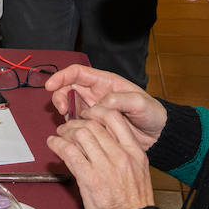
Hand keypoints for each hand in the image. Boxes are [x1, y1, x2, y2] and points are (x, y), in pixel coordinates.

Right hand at [46, 64, 166, 149]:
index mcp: (105, 82)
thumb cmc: (152, 114)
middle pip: (68, 88)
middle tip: (60, 109)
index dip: (62, 76)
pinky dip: (71, 126)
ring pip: (70, 106)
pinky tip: (75, 133)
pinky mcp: (94, 125)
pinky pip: (77, 123)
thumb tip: (100, 104)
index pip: (78, 73)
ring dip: (65, 112)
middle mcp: (96, 94)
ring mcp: (93, 109)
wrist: (157, 135)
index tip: (50, 85)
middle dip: (59, 95)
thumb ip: (121, 100)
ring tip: (70, 123)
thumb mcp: (141, 103)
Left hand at [47, 108, 154, 208]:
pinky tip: (53, 144)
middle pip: (93, 125)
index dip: (97, 111)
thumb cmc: (134, 204)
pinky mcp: (89, 178)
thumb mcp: (138, 171)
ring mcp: (105, 166)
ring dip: (65, 132)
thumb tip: (102, 140)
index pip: (115, 118)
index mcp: (135, 152)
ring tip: (60, 134)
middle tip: (68, 126)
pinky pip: (69, 152)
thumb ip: (123, 153)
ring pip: (80, 134)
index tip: (88, 114)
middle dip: (76, 122)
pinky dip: (57, 144)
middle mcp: (121, 155)